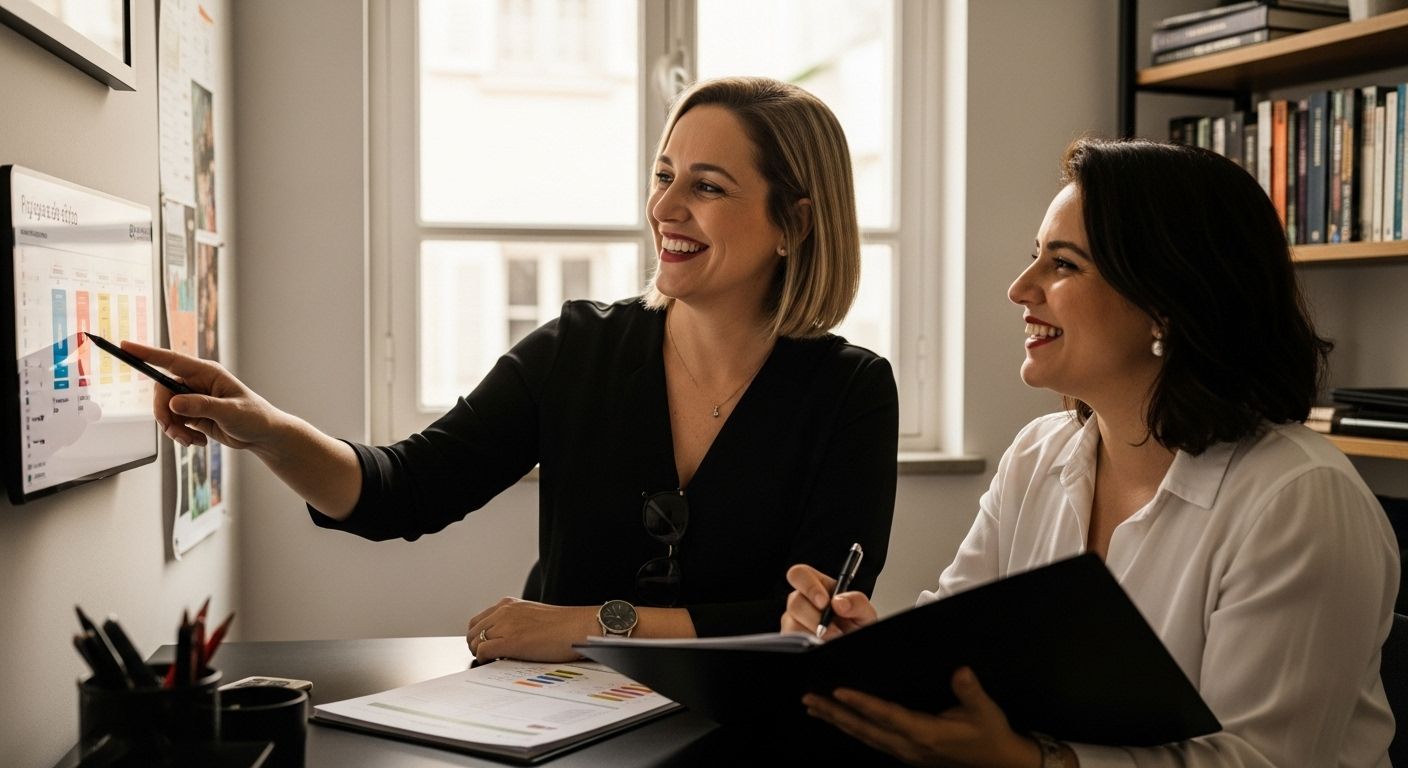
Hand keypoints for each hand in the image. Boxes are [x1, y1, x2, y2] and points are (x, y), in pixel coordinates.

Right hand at [121, 340, 280, 451]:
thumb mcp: (230, 412)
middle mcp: (196, 382)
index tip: (124, 345)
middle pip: (161, 390)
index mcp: (207, 372)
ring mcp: (192, 397)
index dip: (146, 353)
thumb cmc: (253, 417)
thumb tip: (174, 403)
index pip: (171, 359)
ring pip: (165, 410)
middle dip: (163, 413)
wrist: (262, 435)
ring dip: (174, 429)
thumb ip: (202, 407)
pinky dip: (180, 435)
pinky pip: (173, 422)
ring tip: (193, 441)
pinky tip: (199, 441)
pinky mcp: (191, 413)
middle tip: (173, 432)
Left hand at [467, 598, 597, 662]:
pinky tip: (495, 663)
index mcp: (509, 604)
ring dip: (479, 653)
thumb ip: (515, 623)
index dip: (479, 636)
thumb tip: (503, 639)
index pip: (479, 620)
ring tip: (492, 661)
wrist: (580, 627)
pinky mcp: (510, 641)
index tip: (485, 646)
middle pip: (472, 631)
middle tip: (487, 657)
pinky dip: (484, 660)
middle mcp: (504, 611)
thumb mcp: (533, 616)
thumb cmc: (564, 626)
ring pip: (474, 641)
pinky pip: (483, 651)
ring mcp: (506, 626)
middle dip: (475, 645)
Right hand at [783, 563, 876, 638]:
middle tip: (834, 629)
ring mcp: (794, 620)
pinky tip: (821, 643)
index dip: (808, 586)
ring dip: (814, 633)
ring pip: (792, 623)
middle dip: (816, 618)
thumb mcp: (864, 612)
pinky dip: (809, 642)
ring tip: (832, 638)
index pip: (800, 574)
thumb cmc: (856, 625)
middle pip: (794, 602)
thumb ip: (857, 602)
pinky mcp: (791, 636)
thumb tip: (838, 602)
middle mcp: (803, 601)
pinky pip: (792, 639)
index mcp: (819, 586)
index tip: (824, 602)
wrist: (852, 642)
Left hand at [802, 667, 1041, 767]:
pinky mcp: (907, 755)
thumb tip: (960, 672)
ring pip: (865, 737)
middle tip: (809, 699)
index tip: (838, 692)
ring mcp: (906, 753)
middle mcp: (910, 746)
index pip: (886, 715)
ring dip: (839, 722)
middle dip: (835, 714)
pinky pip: (873, 742)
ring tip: (815, 709)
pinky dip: (854, 730)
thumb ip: (969, 691)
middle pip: (865, 729)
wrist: (1002, 763)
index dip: (862, 704)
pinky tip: (842, 722)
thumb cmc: (991, 735)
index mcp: (926, 734)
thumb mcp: (985, 710)